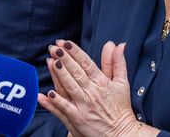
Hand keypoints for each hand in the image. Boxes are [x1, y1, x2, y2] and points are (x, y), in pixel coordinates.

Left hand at [36, 40, 150, 136]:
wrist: (122, 133)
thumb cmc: (121, 108)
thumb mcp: (122, 83)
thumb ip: (117, 63)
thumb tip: (118, 44)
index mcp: (102, 82)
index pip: (87, 63)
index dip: (75, 52)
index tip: (65, 43)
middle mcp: (93, 92)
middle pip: (76, 72)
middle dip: (64, 58)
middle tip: (54, 47)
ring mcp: (85, 106)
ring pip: (70, 87)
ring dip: (60, 74)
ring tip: (51, 61)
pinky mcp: (79, 119)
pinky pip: (65, 108)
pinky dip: (56, 101)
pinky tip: (47, 93)